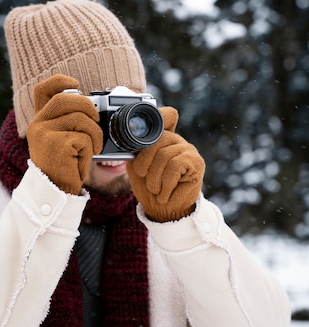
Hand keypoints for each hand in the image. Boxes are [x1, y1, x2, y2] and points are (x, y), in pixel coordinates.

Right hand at [26, 74, 102, 194]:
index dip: (60, 81)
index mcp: (39, 121)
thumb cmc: (65, 166)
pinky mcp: (56, 145)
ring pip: (80, 118)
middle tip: (96, 122)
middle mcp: (38, 125)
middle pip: (66, 98)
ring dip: (95, 134)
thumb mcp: (63, 140)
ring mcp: (44, 134)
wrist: (56, 192)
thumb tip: (94, 106)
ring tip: (93, 148)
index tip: (76, 84)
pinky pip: (84, 137)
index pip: (43, 89)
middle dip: (88, 107)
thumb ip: (69, 121)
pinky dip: (91, 148)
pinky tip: (83, 159)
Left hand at [126, 107, 204, 221]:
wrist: (163, 211)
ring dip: (154, 179)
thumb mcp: (137, 167)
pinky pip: (174, 166)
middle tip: (146, 179)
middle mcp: (176, 140)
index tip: (149, 129)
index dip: (161, 115)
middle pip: (157, 140)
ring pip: (164, 156)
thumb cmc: (150, 188)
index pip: (166, 116)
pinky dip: (165, 184)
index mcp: (162, 138)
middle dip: (145, 164)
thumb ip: (136, 150)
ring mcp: (188, 149)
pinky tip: (165, 193)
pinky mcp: (196, 162)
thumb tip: (130, 140)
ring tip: (156, 190)